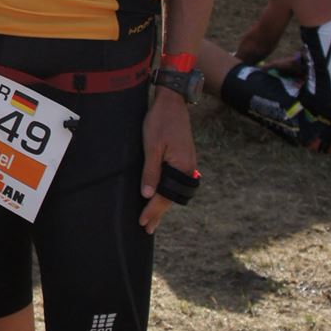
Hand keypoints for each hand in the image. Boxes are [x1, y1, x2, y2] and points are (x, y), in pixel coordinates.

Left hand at [139, 89, 196, 232]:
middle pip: (172, 197)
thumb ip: (150, 171)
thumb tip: (147, 195)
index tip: (143, 222)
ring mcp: (188, 163)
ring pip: (174, 190)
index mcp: (182, 167)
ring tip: (152, 218)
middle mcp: (188, 168)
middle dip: (158, 212)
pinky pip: (175, 181)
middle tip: (147, 228)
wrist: (172, 102)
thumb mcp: (152, 146)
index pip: (165, 196)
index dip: (153, 210)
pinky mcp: (183, 158)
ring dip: (162, 204)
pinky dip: (166, 191)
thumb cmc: (160, 121)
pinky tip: (159, 196)